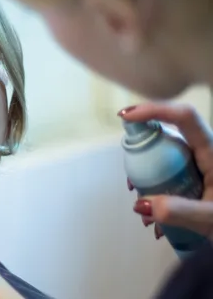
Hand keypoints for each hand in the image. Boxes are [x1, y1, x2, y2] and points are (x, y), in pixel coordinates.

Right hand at [121, 103, 212, 237]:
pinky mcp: (197, 180)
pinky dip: (158, 195)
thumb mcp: (210, 218)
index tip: (126, 116)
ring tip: (146, 214)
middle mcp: (205, 152)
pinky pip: (170, 176)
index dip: (154, 110)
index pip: (183, 117)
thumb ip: (179, 212)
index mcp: (212, 152)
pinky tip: (158, 222)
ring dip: (148, 182)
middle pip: (167, 137)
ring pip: (165, 159)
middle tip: (131, 183)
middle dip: (142, 156)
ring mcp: (200, 166)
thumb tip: (140, 203)